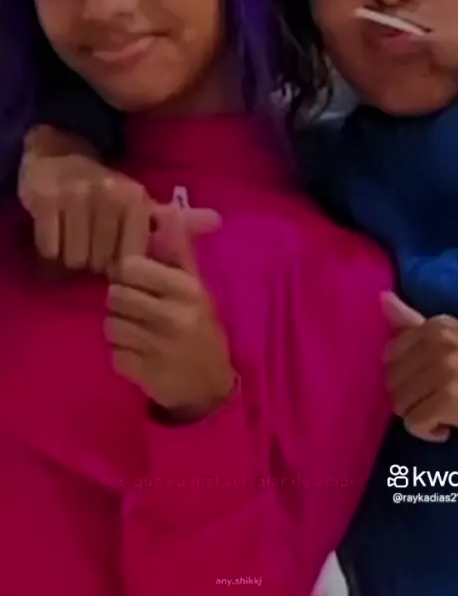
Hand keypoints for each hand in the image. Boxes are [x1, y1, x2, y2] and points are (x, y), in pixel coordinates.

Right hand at [19, 149, 219, 273]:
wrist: (56, 156)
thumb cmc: (106, 192)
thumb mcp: (143, 204)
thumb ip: (179, 220)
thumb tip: (218, 222)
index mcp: (136, 197)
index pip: (131, 259)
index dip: (121, 264)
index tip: (117, 254)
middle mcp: (108, 192)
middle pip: (101, 262)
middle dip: (95, 262)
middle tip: (92, 246)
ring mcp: (74, 194)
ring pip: (74, 259)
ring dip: (72, 258)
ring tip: (76, 241)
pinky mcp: (43, 199)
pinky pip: (50, 248)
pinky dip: (50, 250)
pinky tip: (56, 236)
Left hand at [106, 205, 234, 420]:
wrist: (210, 385)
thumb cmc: (199, 326)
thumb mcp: (195, 286)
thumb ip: (177, 251)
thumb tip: (170, 210)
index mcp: (187, 289)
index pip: (131, 266)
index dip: (127, 273)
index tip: (137, 281)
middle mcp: (174, 317)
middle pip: (115, 295)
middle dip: (122, 302)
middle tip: (138, 309)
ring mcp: (158, 348)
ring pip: (110, 324)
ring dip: (119, 328)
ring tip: (139, 332)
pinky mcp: (143, 374)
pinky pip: (113, 354)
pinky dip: (122, 355)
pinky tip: (140, 354)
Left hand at [382, 292, 457, 440]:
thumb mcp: (450, 339)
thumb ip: (413, 321)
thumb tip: (382, 298)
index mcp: (438, 325)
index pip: (390, 355)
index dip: (405, 375)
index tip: (428, 381)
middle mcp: (440, 342)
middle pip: (392, 381)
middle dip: (411, 397)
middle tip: (437, 400)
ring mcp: (445, 370)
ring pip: (400, 404)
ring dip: (419, 416)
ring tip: (444, 413)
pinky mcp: (450, 399)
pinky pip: (414, 423)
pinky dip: (428, 433)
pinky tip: (447, 428)